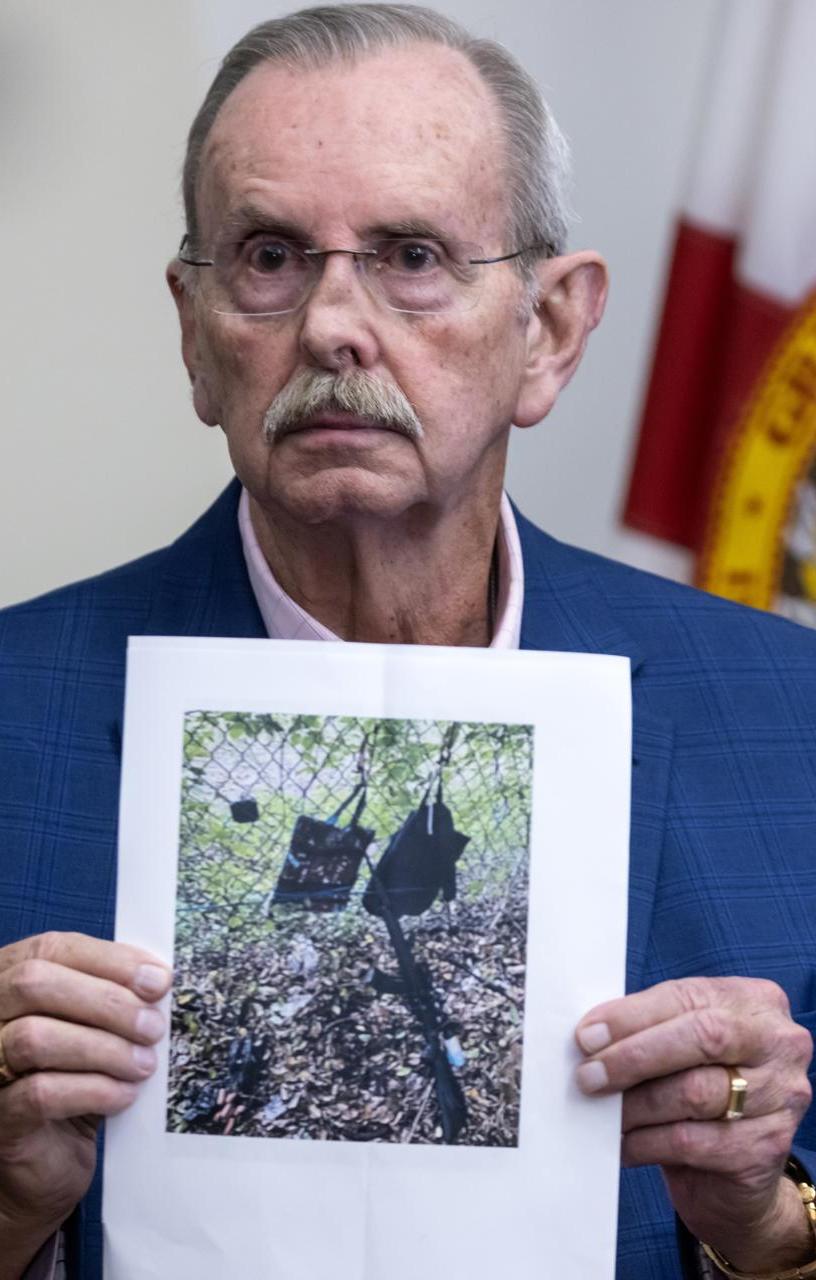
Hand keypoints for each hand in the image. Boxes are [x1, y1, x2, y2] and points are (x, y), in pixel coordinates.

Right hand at [0, 932, 170, 1276]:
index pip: (51, 948)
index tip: (158, 980)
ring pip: (34, 1037)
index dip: (109, 960)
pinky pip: (39, 1092)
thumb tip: (158, 978)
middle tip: (154, 1027)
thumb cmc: (76, 1081)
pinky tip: (124, 1096)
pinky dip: (93, 1089)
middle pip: (35, 983)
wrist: (46, 1163)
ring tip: (143, 1064)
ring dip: (103, 1048)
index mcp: (9, 978)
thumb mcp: (95, 1029)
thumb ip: (114, 996)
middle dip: (106, 1001)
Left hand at [575, 977, 813, 1272]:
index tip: (587, 1036)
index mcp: (755, 1002)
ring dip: (635, 1104)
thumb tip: (591, 1034)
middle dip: (635, 1056)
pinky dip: (646, 1143)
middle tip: (589, 1075)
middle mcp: (779, 1043)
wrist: (737, 1166)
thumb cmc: (700, 1085)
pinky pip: (692, 1142)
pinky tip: (622, 1144)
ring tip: (600, 1111)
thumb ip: (650, 1028)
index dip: (632, 1016)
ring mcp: (781, 1096)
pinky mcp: (766, 1147)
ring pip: (694, 1093)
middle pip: (702, 1038)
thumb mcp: (682, 1043)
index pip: (687, 998)